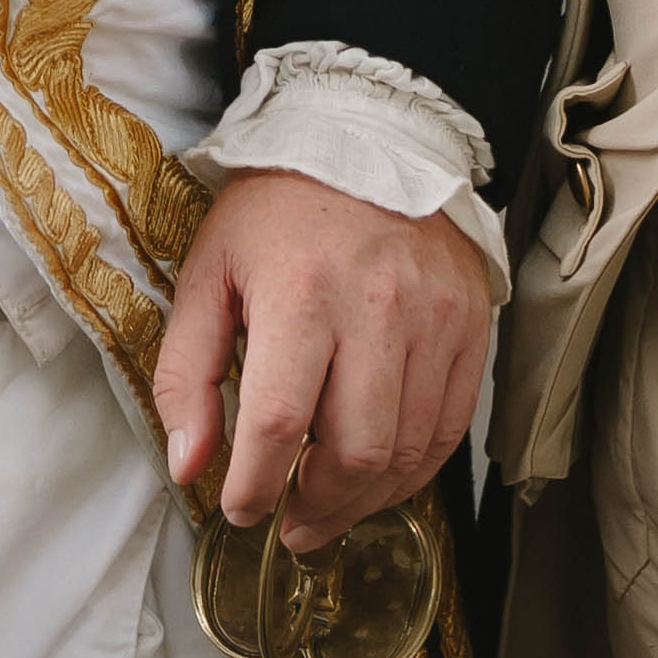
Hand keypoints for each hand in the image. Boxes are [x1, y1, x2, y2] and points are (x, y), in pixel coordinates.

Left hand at [159, 165, 492, 551]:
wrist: (368, 135)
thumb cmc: (277, 208)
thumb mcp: (208, 273)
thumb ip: (187, 374)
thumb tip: (189, 465)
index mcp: (300, 292)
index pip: (279, 422)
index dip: (256, 486)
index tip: (242, 510)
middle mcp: (375, 308)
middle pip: (356, 451)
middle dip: (317, 508)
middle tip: (290, 522)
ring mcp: (434, 319)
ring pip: (409, 452)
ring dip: (365, 501)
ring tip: (329, 507)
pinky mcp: (469, 327)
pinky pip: (451, 429)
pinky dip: (415, 471)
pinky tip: (380, 478)